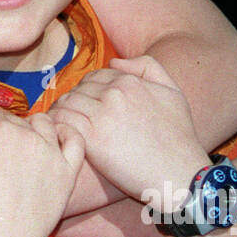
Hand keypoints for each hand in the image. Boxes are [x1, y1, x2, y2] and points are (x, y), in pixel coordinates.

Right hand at [0, 107, 84, 236]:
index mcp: (1, 129)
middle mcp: (30, 135)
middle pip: (12, 121)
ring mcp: (52, 154)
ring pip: (43, 124)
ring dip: (29, 128)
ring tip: (18, 147)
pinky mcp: (67, 173)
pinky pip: (74, 141)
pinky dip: (66, 134)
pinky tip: (54, 140)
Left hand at [49, 55, 207, 203]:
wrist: (178, 174)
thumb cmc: (179, 137)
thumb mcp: (173, 92)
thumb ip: (148, 67)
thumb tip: (114, 62)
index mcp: (129, 81)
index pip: (94, 77)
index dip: (88, 91)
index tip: (86, 107)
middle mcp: (114, 93)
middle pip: (78, 89)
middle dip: (74, 102)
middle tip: (71, 119)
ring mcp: (101, 114)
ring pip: (65, 103)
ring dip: (61, 114)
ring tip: (61, 128)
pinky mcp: (91, 138)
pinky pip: (61, 121)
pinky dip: (56, 126)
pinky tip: (59, 137)